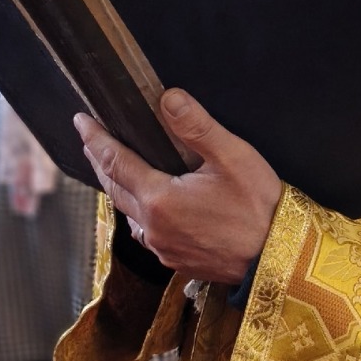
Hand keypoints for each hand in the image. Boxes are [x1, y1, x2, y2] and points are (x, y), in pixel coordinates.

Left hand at [75, 91, 282, 286]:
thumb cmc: (260, 208)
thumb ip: (197, 127)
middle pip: (115, 189)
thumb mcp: (233, 158)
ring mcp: (164, 249)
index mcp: (160, 199)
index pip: (115, 162)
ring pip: (129, 214)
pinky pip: (146, 234)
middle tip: (91, 141)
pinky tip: (147, 208)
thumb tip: (168, 98)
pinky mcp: (178, 261)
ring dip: (119, 189)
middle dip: (100, 162)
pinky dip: (138, 213)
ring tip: (116, 170)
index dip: (95, 139)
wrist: (278, 260)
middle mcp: (153, 228)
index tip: (81, 121)